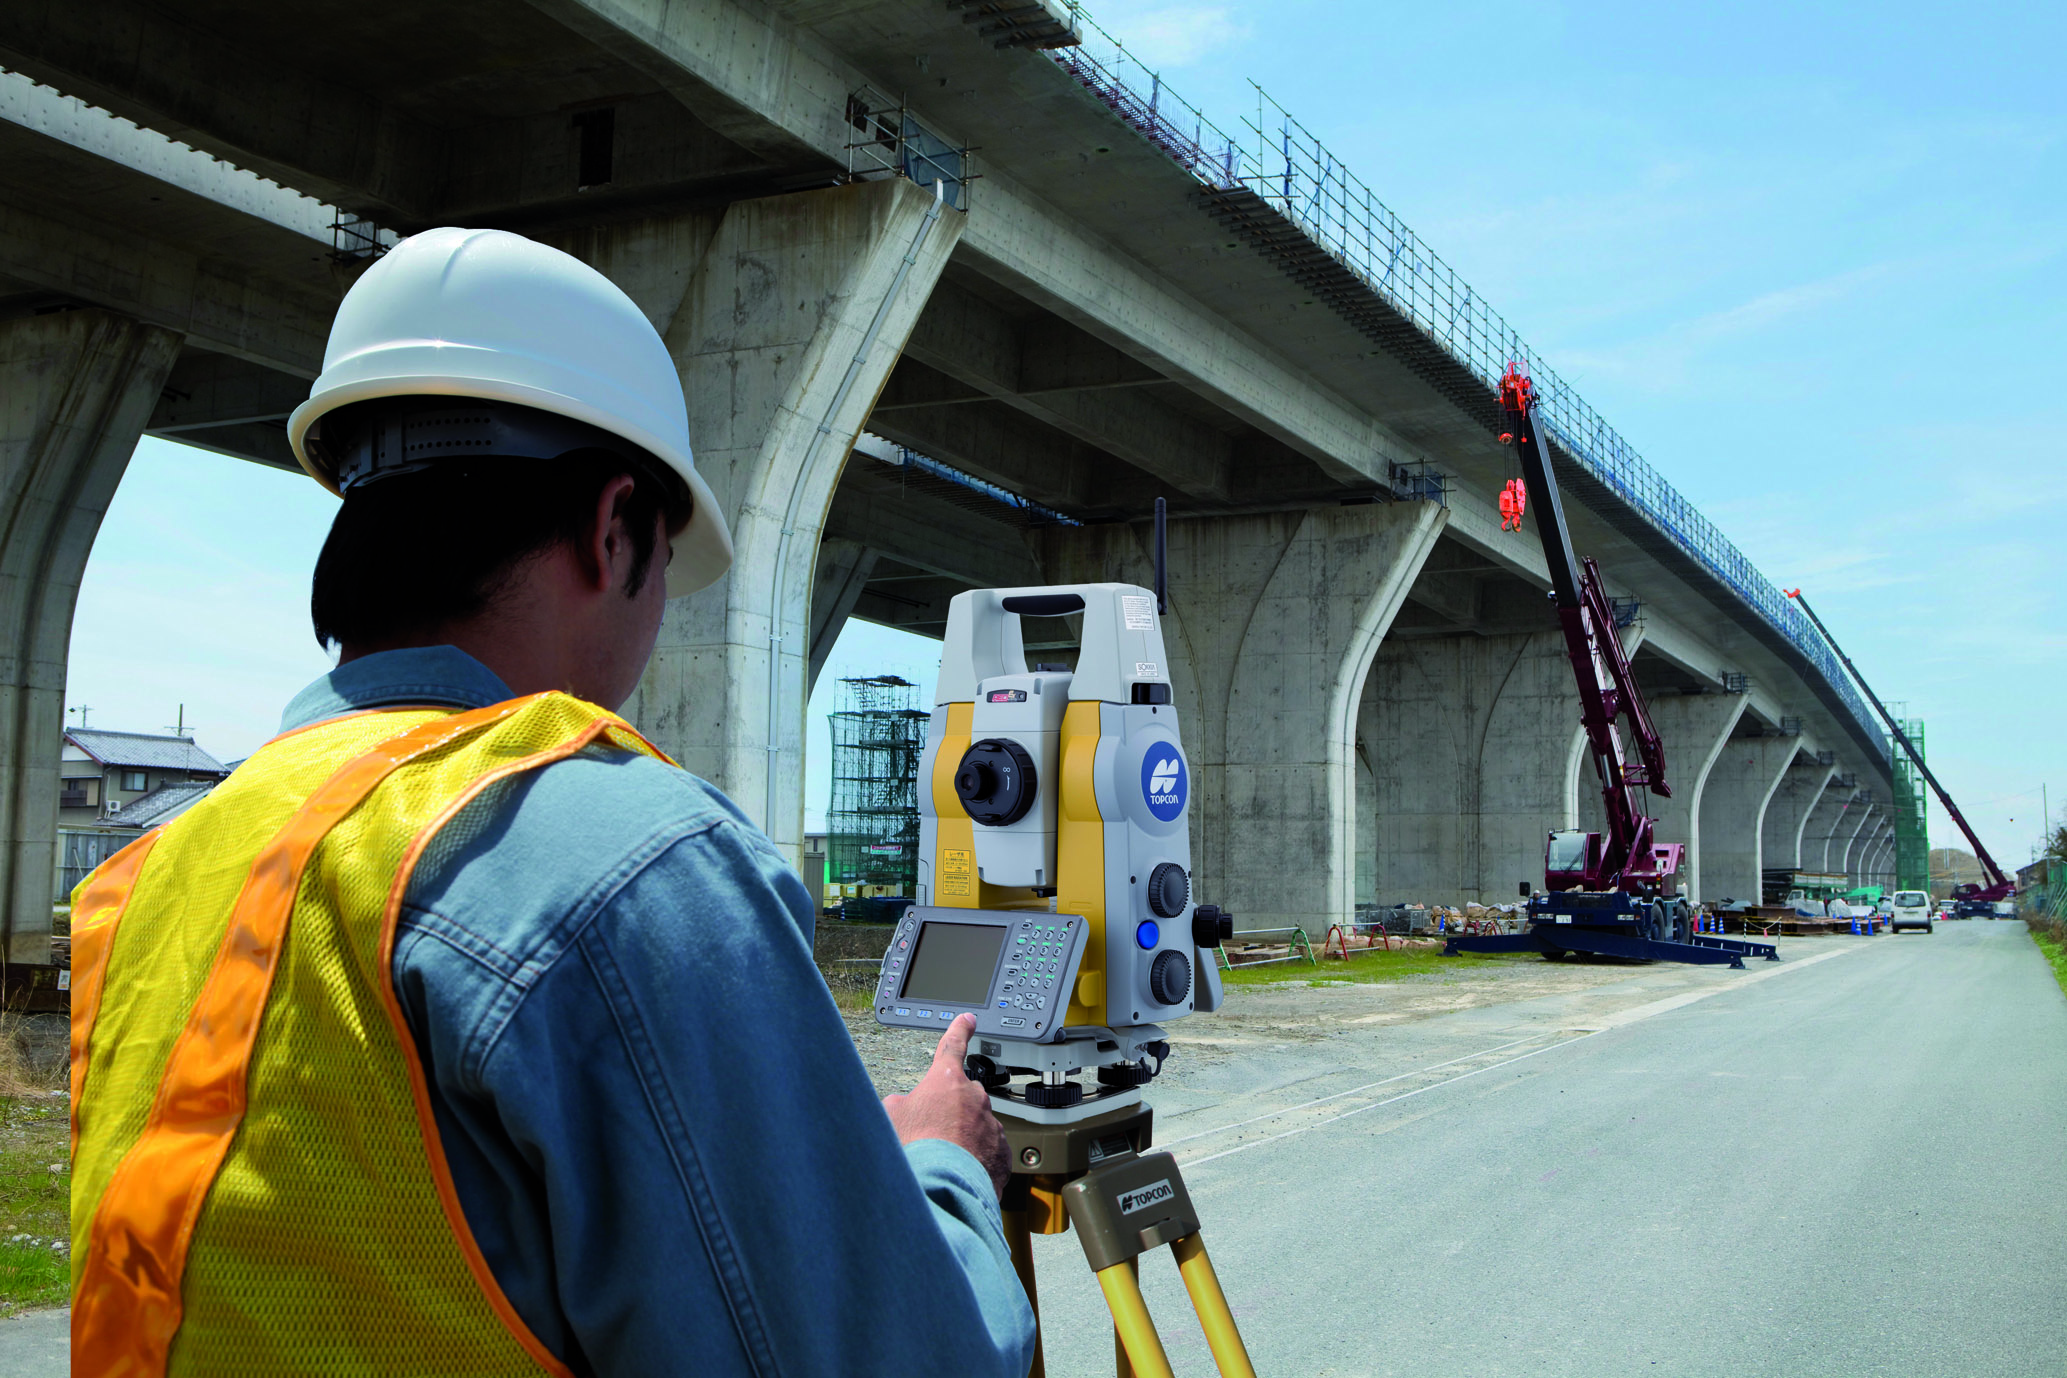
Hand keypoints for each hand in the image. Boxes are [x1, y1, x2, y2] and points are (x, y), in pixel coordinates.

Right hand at [882, 1013, 1010, 1197]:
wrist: (943, 1186)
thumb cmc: (917, 1149)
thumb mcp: (891, 1116)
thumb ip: (898, 1103)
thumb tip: (901, 1106)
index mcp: (947, 1081)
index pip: (953, 1046)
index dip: (959, 1030)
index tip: (967, 1020)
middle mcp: (974, 1098)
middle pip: (961, 1098)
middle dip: (948, 1113)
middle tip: (931, 1133)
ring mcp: (991, 1124)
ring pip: (975, 1126)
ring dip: (962, 1137)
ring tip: (943, 1159)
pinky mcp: (1002, 1152)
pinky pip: (988, 1150)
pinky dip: (975, 1159)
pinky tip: (960, 1171)